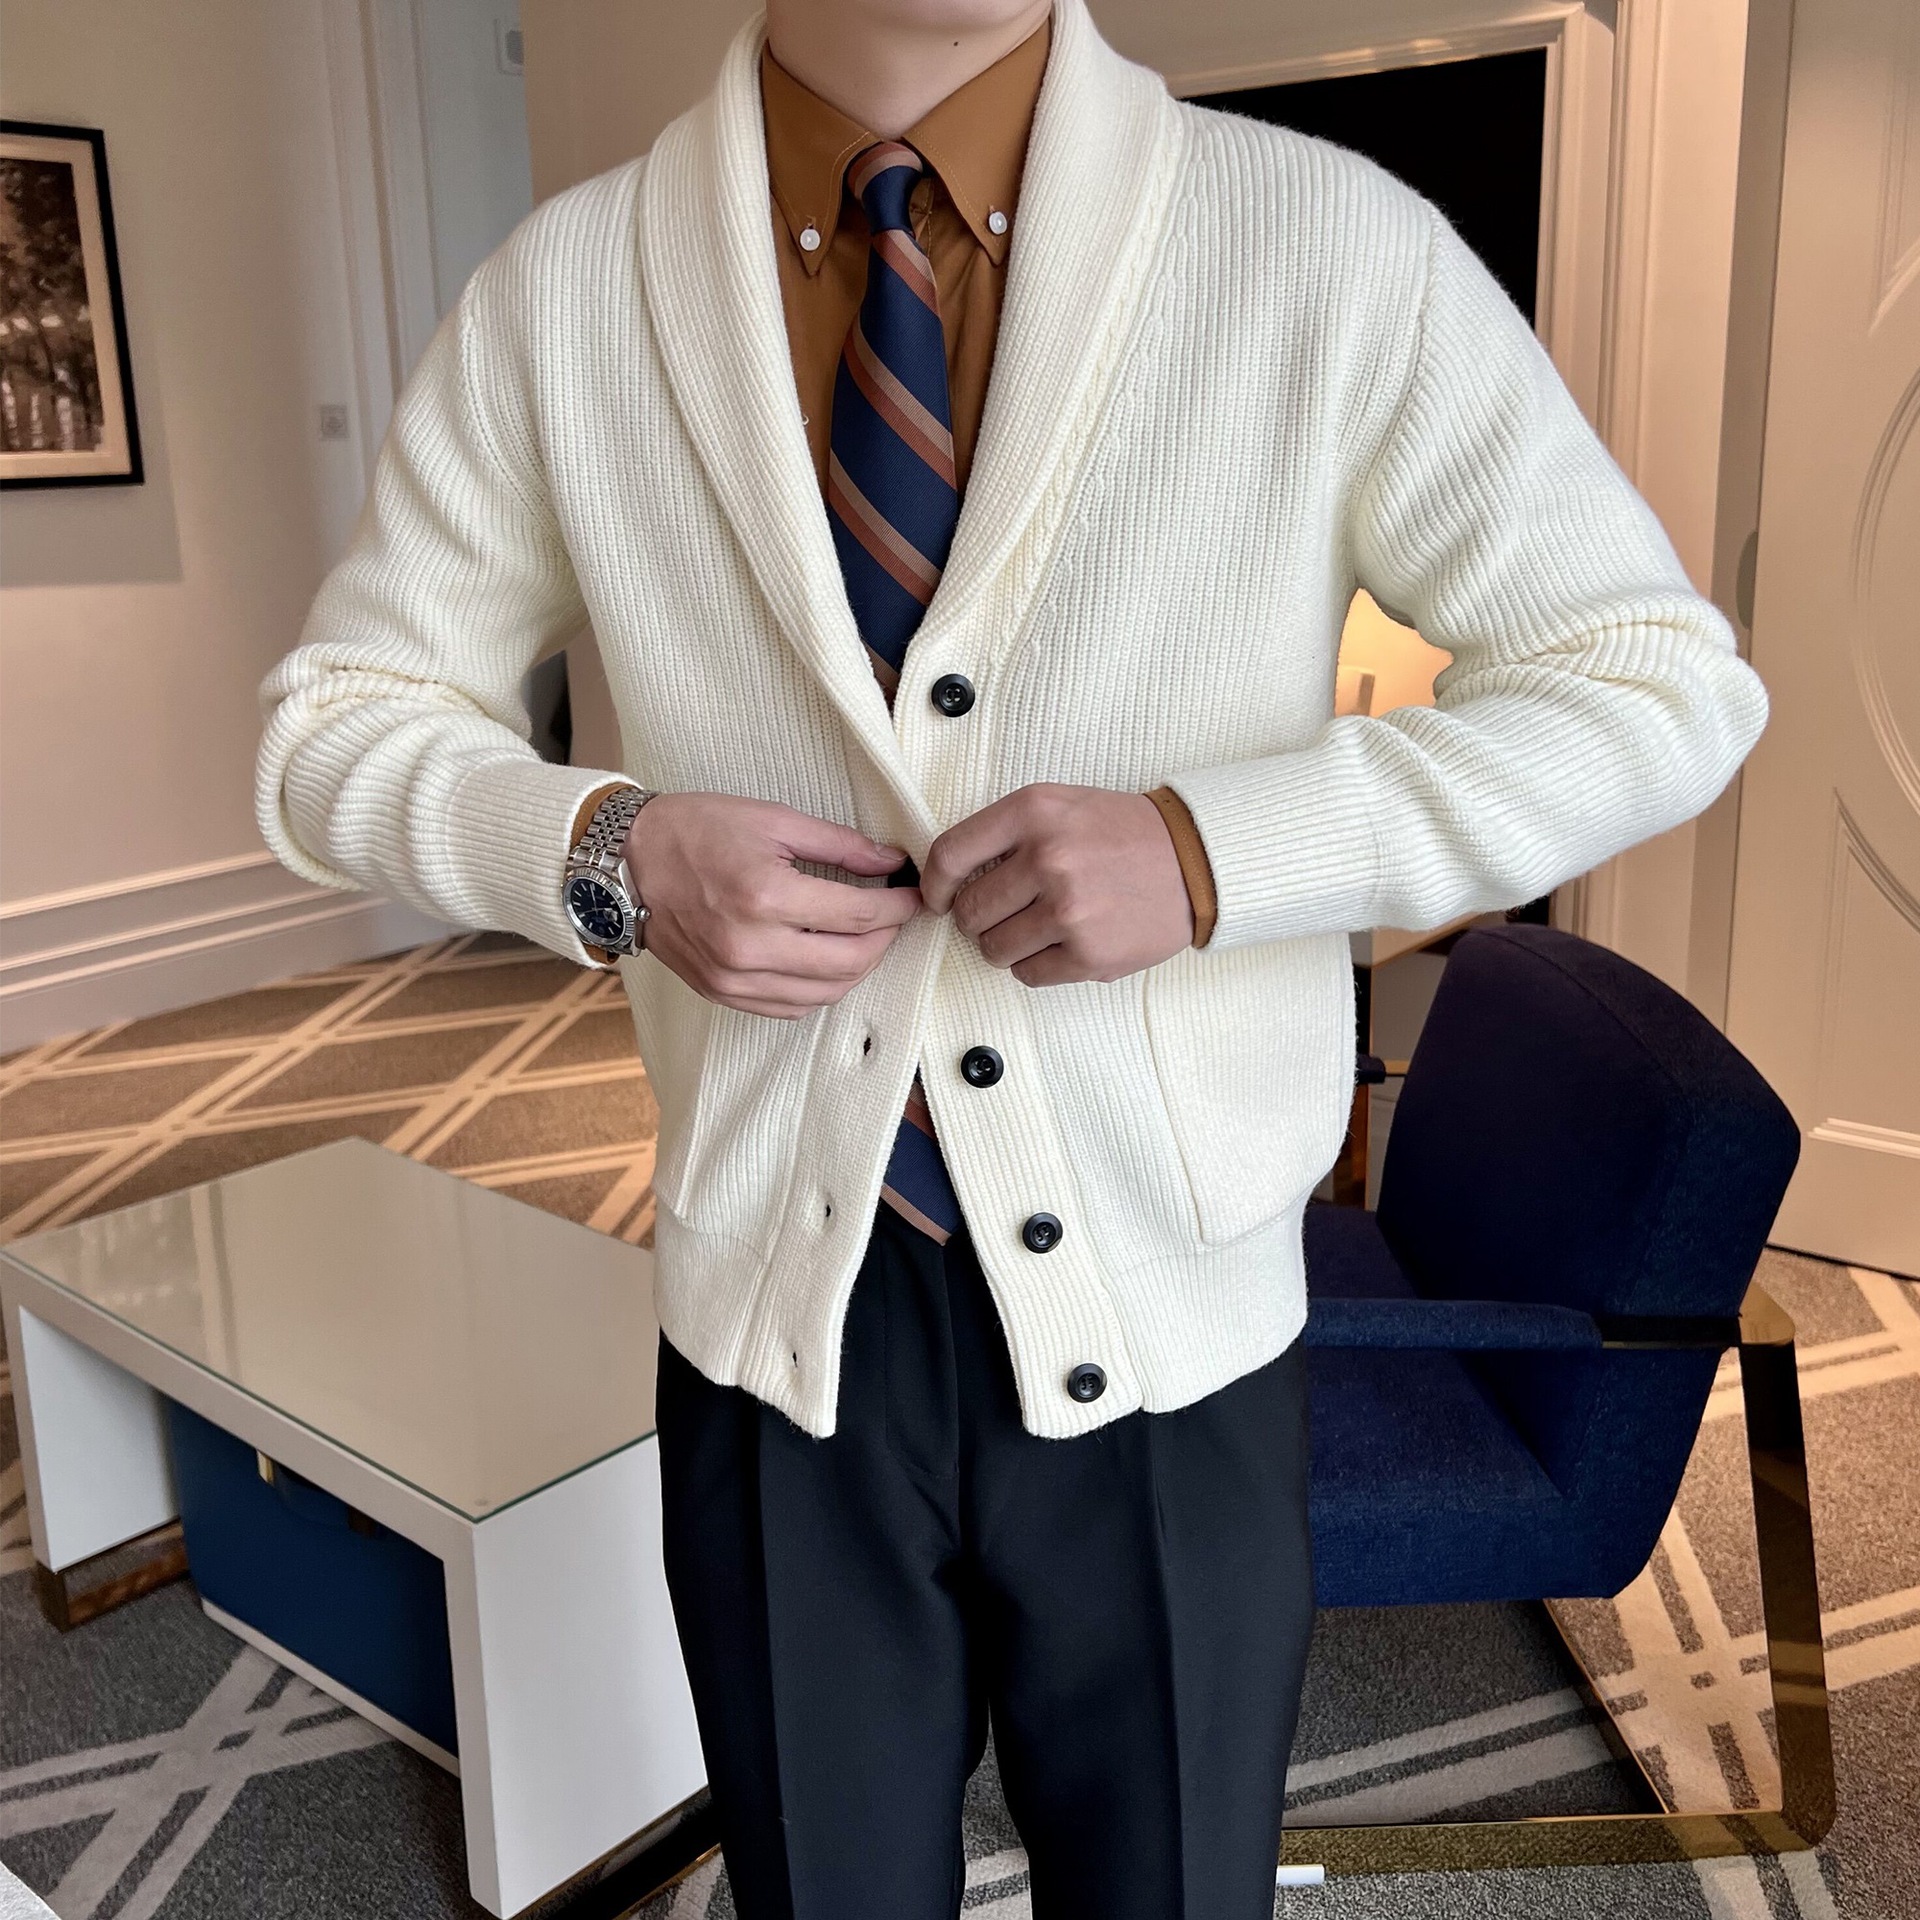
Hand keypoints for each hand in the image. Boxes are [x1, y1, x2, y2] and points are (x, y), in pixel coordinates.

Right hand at [625, 794, 919, 1018]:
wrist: (629, 863)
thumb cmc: (697, 830)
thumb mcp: (774, 819)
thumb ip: (840, 845)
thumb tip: (892, 861)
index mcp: (766, 895)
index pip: (860, 915)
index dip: (898, 907)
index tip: (912, 895)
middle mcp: (751, 945)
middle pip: (851, 962)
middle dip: (885, 940)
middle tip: (894, 918)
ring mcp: (735, 976)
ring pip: (826, 993)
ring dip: (857, 968)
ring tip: (865, 938)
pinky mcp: (723, 992)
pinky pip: (791, 1007)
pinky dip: (820, 989)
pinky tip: (825, 961)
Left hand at [921, 785, 1193, 986]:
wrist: (1193, 860)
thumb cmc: (1120, 833)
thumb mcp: (1059, 805)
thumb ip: (1004, 833)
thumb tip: (948, 880)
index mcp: (1033, 813)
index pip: (950, 855)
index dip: (934, 884)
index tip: (938, 898)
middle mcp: (1048, 859)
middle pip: (970, 912)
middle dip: (976, 919)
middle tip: (1002, 913)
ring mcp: (1069, 911)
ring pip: (994, 949)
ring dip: (1006, 944)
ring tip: (1037, 928)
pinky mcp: (1089, 955)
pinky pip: (1028, 975)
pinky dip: (1036, 965)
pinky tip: (1061, 943)